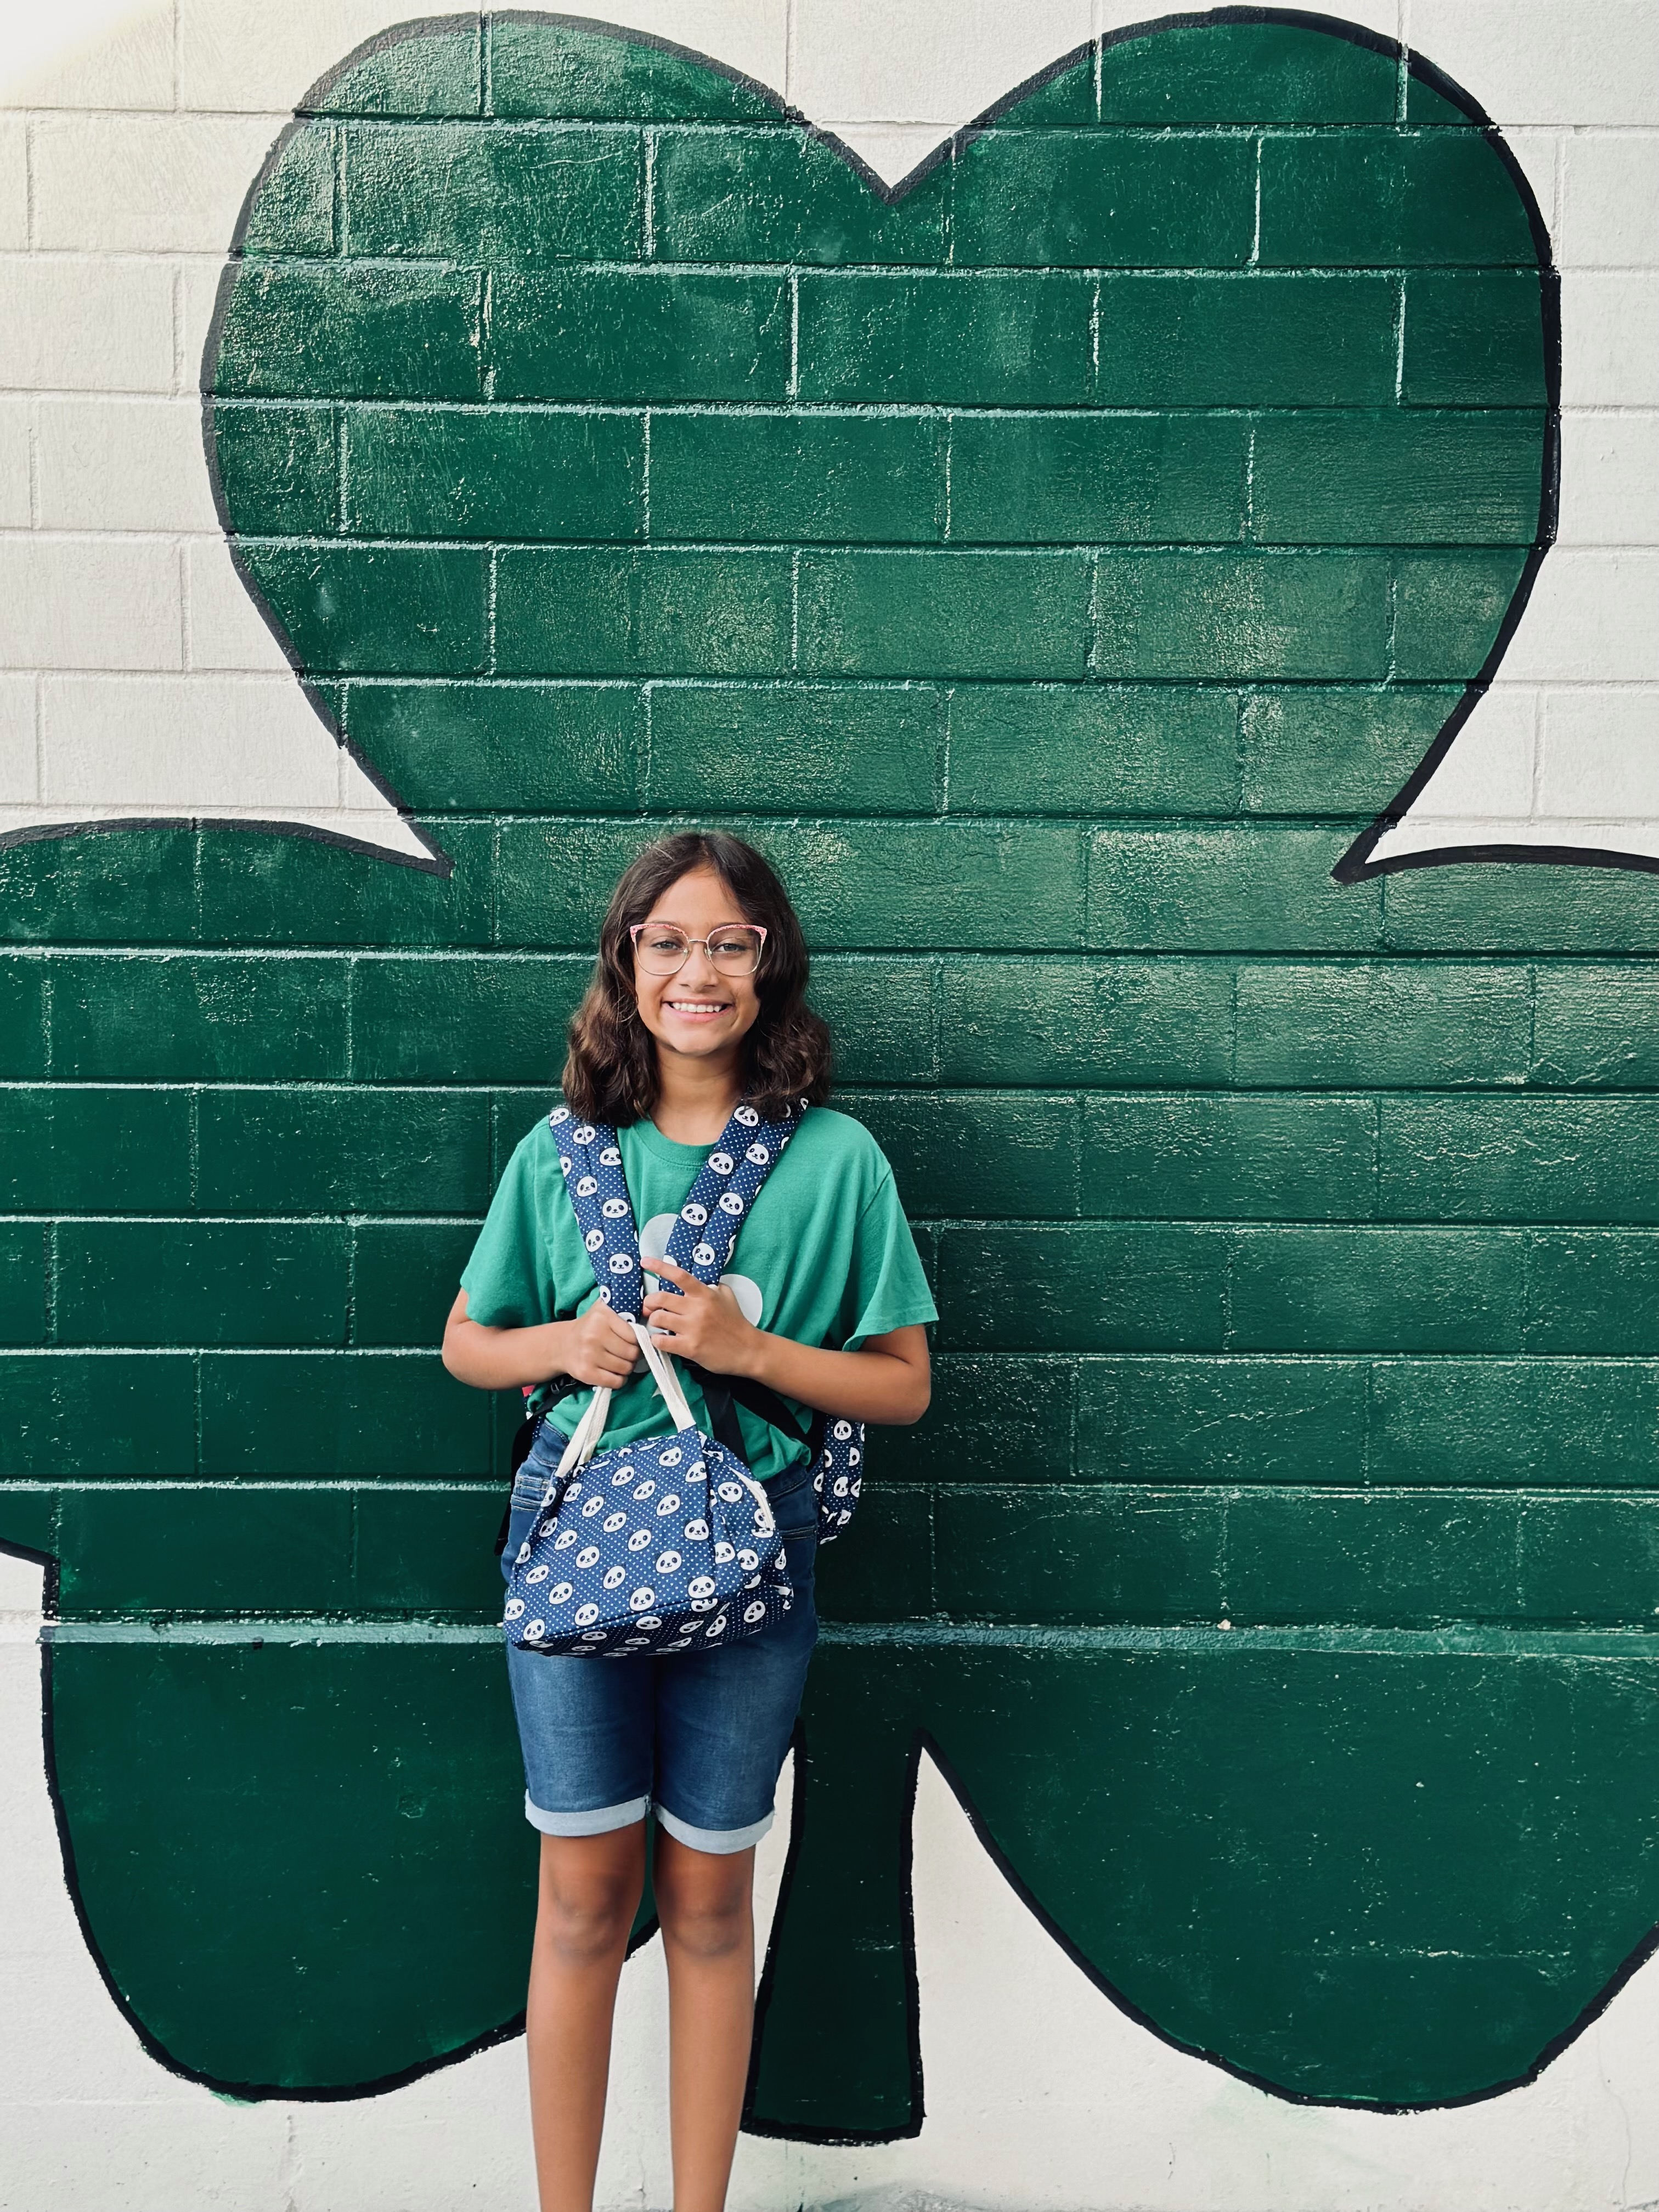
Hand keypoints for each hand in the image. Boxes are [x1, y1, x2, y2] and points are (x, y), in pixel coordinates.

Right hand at [561, 1298, 640, 1388]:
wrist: (562, 1345)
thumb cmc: (589, 1328)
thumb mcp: (603, 1310)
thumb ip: (623, 1307)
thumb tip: (648, 1312)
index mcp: (602, 1316)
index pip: (634, 1335)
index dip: (637, 1341)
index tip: (632, 1342)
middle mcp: (594, 1335)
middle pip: (632, 1353)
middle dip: (633, 1356)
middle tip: (627, 1354)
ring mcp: (589, 1355)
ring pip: (625, 1369)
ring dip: (626, 1368)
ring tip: (619, 1362)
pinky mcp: (586, 1373)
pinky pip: (616, 1382)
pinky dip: (619, 1380)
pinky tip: (613, 1373)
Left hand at [641, 1256, 759, 1374]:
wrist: (748, 1350)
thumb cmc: (736, 1323)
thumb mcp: (727, 1296)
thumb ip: (710, 1287)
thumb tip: (696, 1282)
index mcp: (705, 1294)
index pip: (679, 1275)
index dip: (659, 1266)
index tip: (645, 1262)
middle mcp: (698, 1309)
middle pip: (660, 1298)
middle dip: (649, 1303)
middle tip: (650, 1308)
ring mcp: (693, 1329)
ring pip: (658, 1319)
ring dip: (654, 1322)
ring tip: (660, 1326)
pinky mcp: (690, 1347)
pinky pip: (661, 1341)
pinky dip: (657, 1340)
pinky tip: (662, 1340)